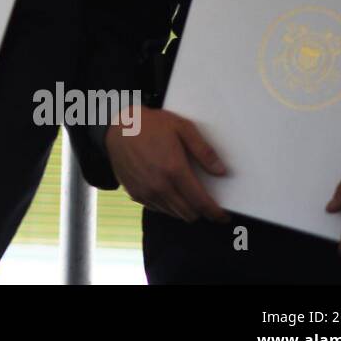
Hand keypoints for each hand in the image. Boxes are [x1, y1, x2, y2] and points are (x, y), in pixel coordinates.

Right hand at [106, 106, 228, 222]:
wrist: (117, 127)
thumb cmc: (150, 124)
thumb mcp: (182, 128)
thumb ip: (204, 151)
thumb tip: (221, 171)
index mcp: (174, 170)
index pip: (201, 202)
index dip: (215, 213)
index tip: (223, 216)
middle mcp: (160, 185)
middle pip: (189, 213)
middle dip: (202, 212)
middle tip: (207, 205)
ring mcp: (146, 191)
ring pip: (174, 213)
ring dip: (185, 210)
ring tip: (189, 198)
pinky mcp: (135, 193)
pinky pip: (158, 208)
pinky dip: (168, 206)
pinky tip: (170, 192)